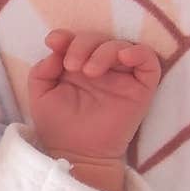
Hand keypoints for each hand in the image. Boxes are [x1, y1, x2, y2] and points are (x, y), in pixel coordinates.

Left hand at [27, 30, 160, 160]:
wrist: (77, 154)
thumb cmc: (58, 127)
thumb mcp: (40, 97)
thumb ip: (41, 72)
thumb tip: (54, 51)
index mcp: (76, 67)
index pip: (75, 41)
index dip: (66, 36)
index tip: (55, 41)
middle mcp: (100, 68)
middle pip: (97, 39)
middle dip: (82, 45)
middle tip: (73, 66)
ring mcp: (121, 77)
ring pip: (121, 46)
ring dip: (104, 51)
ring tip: (90, 72)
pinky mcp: (141, 88)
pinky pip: (149, 61)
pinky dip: (139, 53)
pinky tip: (124, 58)